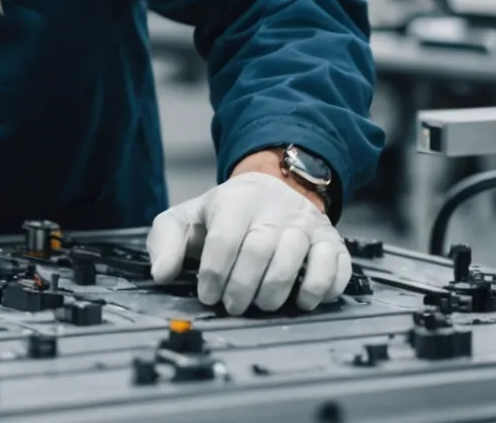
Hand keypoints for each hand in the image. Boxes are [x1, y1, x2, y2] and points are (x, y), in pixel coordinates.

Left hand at [146, 172, 350, 314]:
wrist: (274, 189)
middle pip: (259, 250)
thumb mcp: (188, 218)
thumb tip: (161, 273)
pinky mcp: (332, 241)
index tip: (207, 295)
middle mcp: (276, 208)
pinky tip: (301, 300)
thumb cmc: (227, 213)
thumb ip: (166, 241)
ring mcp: (307, 224)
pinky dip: (320, 288)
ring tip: (261, 304)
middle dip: (241, 287)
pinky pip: (334, 265)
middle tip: (232, 306)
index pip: (224, 238)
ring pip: (295, 257)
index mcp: (237, 200)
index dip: (214, 273)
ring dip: (275, 291)